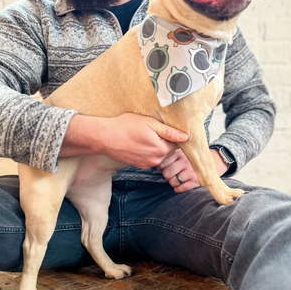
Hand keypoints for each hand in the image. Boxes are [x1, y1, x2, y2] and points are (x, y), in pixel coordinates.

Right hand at [60, 113, 187, 169]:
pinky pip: (149, 159)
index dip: (171, 135)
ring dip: (155, 147)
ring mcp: (146, 164)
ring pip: (158, 155)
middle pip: (168, 150)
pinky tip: (138, 143)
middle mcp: (156, 160)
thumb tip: (185, 137)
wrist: (104, 136)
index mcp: (161, 149)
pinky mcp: (138, 166)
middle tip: (152, 130)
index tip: (163, 128)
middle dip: (164, 141)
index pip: (176, 144)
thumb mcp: (150, 123)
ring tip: (143, 136)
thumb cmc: (125, 126)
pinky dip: (147, 152)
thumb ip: (169, 131)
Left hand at [157, 148, 228, 192]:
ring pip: (173, 181)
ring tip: (174, 180)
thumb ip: (170, 158)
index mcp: (181, 154)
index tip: (164, 168)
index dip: (162, 167)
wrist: (212, 161)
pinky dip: (178, 189)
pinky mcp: (196, 181)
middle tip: (169, 175)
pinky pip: (182, 188)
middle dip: (167, 176)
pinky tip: (178, 186)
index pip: (164, 162)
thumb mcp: (182, 153)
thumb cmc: (192, 158)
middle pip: (167, 173)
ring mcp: (191, 172)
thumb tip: (157, 167)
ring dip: (172, 183)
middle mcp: (185, 162)